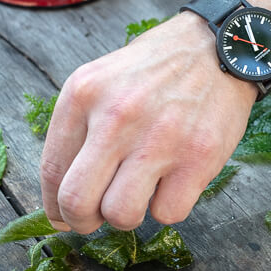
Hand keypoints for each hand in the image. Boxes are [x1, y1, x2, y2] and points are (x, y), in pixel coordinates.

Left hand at [40, 13, 256, 233]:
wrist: (218, 48)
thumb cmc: (156, 70)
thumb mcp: (102, 81)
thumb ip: (77, 132)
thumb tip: (59, 202)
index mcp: (84, 94)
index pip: (52, 171)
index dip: (54, 206)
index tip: (63, 215)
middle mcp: (116, 116)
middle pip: (77, 201)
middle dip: (81, 222)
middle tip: (94, 218)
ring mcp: (159, 138)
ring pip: (121, 215)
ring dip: (127, 215)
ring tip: (138, 192)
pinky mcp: (198, 157)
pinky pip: (168, 213)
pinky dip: (167, 206)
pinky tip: (172, 182)